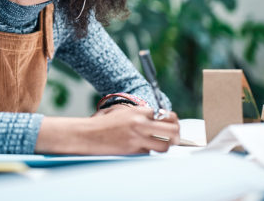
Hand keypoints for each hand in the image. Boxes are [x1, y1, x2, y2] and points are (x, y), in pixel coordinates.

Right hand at [37, 107, 179, 154]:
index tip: (164, 124)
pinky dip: (148, 152)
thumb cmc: (101, 124)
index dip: (165, 120)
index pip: (162, 115)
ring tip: (162, 146)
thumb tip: (154, 119)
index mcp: (137, 111)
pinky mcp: (133, 150)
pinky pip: (149, 153)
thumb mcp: (120, 112)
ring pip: (165, 145)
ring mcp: (138, 137)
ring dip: (165, 146)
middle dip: (176, 134)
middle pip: (172, 129)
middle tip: (175, 137)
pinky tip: (142, 149)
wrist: (87, 134)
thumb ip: (137, 114)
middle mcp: (140, 123)